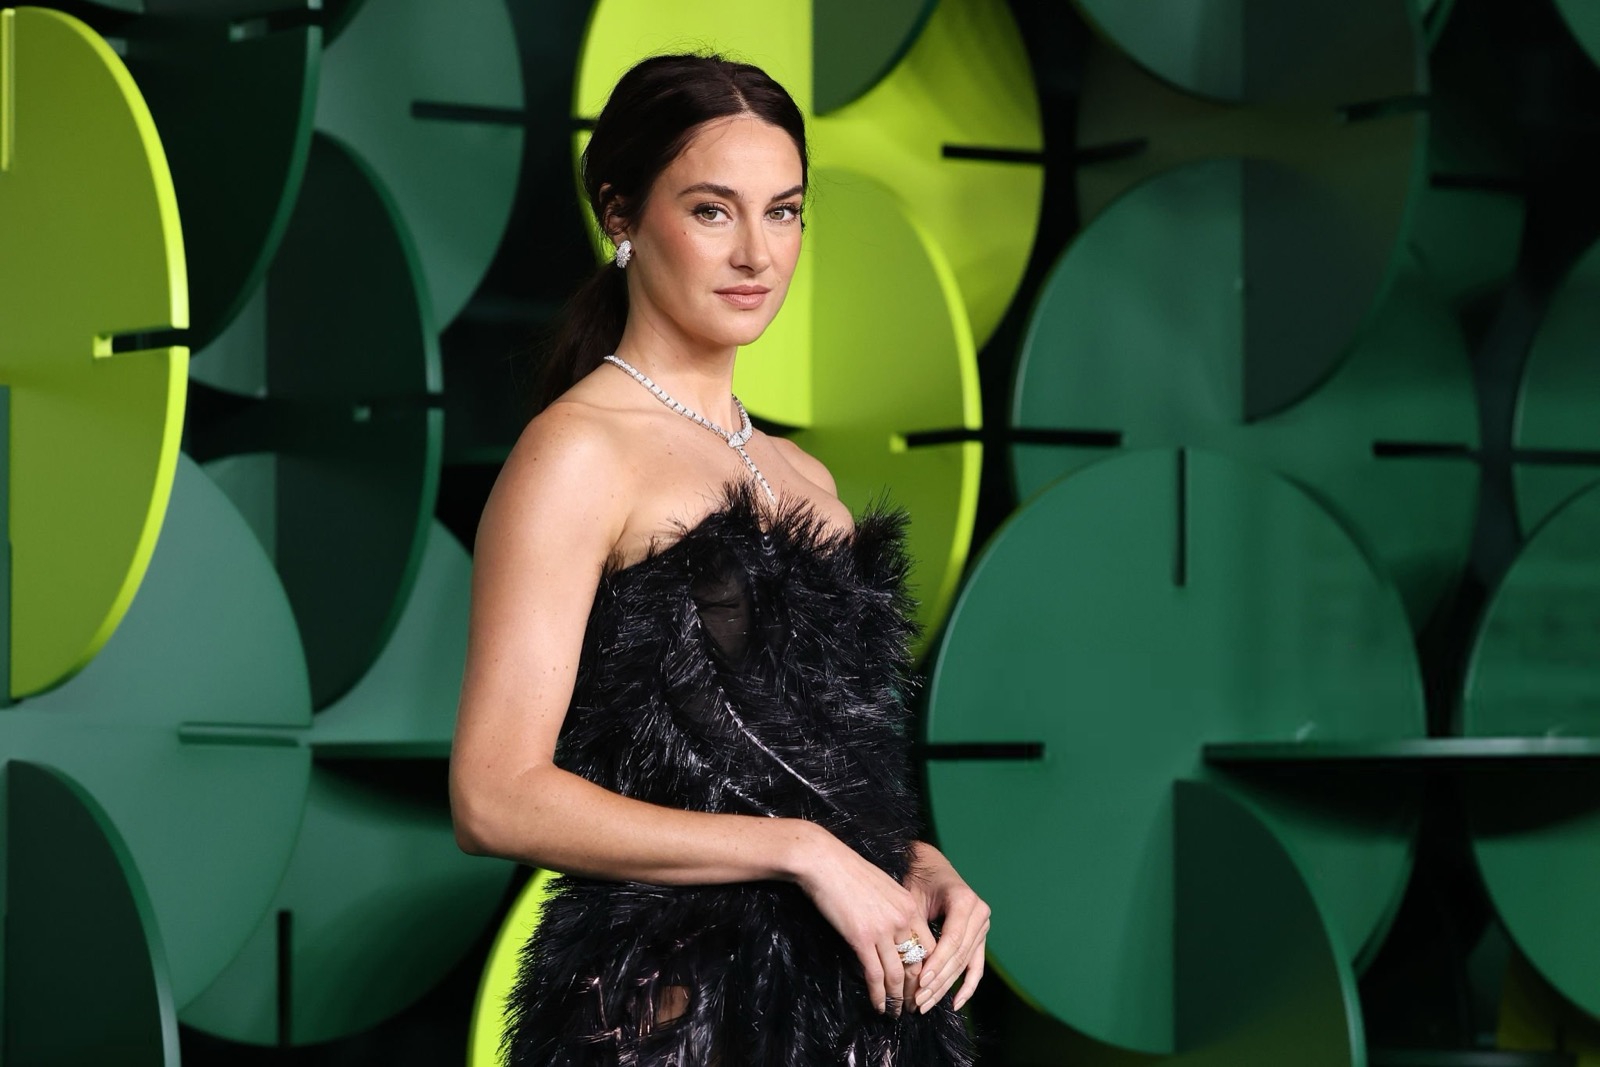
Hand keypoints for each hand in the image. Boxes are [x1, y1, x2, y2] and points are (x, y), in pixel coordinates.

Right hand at [794, 825, 939, 1015]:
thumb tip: (892, 932)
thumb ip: (893, 909)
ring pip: (898, 974)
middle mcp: (902, 918)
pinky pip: (875, 974)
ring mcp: (882, 929)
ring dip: (898, 998)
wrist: (824, 861)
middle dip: (917, 989)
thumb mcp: (882, 886)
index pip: (929, 946)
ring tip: (895, 1012)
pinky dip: (878, 994)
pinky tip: (878, 1005)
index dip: (928, 970)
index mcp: (909, 905)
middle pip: (918, 963)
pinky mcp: (862, 938)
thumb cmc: (847, 870)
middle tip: (912, 1006)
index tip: (923, 985)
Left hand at [904, 841, 989, 1013]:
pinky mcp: (979, 937)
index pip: (953, 940)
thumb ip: (915, 927)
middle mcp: (979, 913)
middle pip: (959, 955)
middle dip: (938, 981)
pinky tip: (956, 1004)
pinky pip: (976, 965)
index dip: (938, 963)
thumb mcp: (912, 898)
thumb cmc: (916, 878)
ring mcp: (982, 926)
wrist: (929, 865)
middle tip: (918, 1000)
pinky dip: (967, 986)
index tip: (920, 981)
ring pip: (965, 963)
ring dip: (946, 987)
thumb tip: (909, 963)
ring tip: (926, 1004)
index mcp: (964, 900)